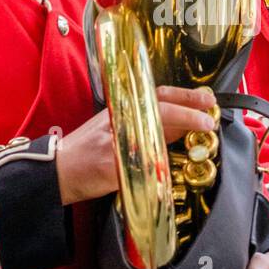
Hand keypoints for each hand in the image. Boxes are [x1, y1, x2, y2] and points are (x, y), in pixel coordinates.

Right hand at [55, 85, 216, 205]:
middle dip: (189, 114)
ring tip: (197, 141)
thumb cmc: (89, 147)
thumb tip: (182, 125)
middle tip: (208, 121)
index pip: (159, 95)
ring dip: (178, 141)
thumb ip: (148, 124)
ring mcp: (116, 143)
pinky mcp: (112, 166)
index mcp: (122, 107)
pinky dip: (157, 171)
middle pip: (161, 111)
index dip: (186, 96)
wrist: (60, 169)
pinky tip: (166, 174)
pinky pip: (142, 168)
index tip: (208, 99)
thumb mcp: (117, 126)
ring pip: (155, 139)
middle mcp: (120, 120)